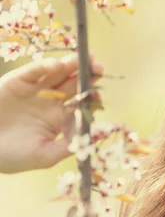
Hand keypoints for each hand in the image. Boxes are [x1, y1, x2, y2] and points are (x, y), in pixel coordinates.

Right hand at [0, 53, 102, 173]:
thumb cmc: (12, 156)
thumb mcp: (44, 156)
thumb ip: (66, 147)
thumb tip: (88, 137)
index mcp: (61, 119)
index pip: (82, 105)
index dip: (91, 99)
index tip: (98, 96)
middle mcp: (51, 102)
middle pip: (74, 85)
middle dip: (88, 75)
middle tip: (100, 67)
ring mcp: (35, 90)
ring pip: (57, 74)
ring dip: (71, 65)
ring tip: (86, 59)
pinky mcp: (17, 82)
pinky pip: (33, 72)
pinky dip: (44, 67)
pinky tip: (57, 66)